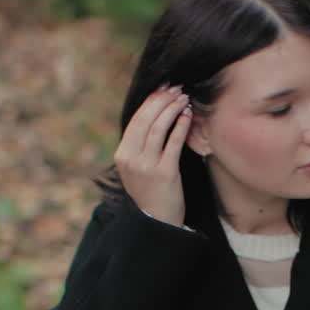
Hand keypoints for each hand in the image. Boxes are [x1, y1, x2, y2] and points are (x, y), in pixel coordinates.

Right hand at [113, 85, 192, 226]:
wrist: (157, 220)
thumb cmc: (151, 190)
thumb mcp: (136, 167)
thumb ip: (140, 144)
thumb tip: (154, 114)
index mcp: (122, 155)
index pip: (136, 120)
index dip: (151, 101)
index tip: (164, 89)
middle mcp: (131, 159)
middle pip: (145, 120)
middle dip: (162, 101)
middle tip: (176, 89)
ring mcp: (146, 166)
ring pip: (158, 129)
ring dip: (172, 109)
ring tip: (184, 98)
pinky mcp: (165, 173)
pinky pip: (173, 143)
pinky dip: (180, 126)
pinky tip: (187, 116)